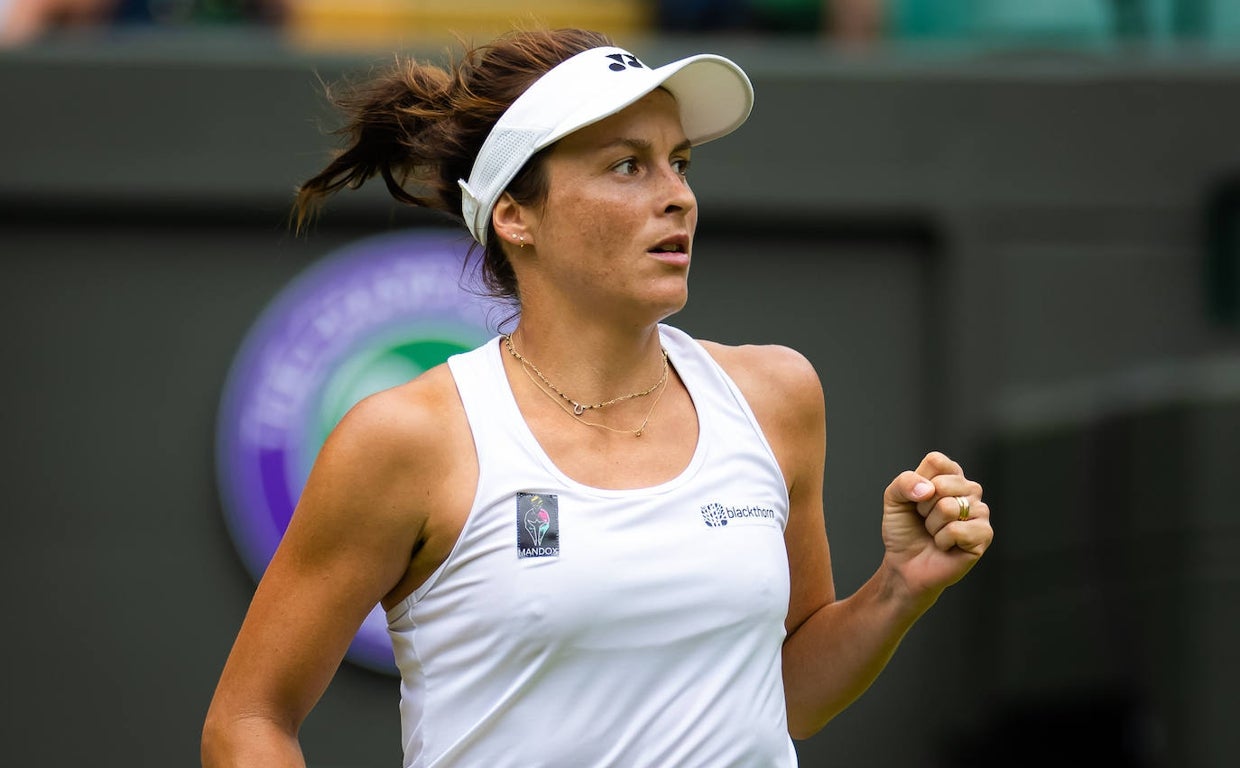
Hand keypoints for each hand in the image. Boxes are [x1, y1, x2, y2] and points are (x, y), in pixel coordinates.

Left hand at [880, 451, 992, 597]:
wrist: (905, 565)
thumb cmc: (904, 530)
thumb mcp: (894, 499)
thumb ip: (904, 482)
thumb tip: (929, 489)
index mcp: (950, 476)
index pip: (936, 461)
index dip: (917, 482)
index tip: (915, 500)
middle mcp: (969, 490)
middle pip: (942, 484)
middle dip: (923, 507)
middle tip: (925, 520)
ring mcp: (980, 511)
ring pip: (948, 507)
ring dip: (932, 525)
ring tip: (935, 533)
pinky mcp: (984, 534)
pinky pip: (957, 529)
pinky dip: (942, 540)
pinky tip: (945, 546)